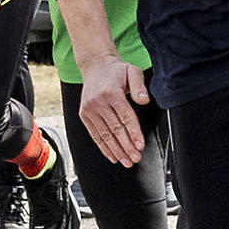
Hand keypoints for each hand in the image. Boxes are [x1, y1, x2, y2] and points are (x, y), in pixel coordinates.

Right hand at [69, 50, 151, 169]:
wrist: (95, 66)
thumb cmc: (116, 71)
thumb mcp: (132, 71)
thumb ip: (139, 86)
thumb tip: (144, 100)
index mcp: (111, 92)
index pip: (125, 117)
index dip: (134, 133)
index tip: (140, 145)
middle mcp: (97, 102)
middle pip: (115, 129)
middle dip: (126, 146)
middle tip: (135, 158)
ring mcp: (89, 110)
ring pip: (104, 135)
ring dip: (116, 151)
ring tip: (126, 161)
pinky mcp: (84, 115)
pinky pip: (95, 135)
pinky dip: (103, 148)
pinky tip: (113, 157)